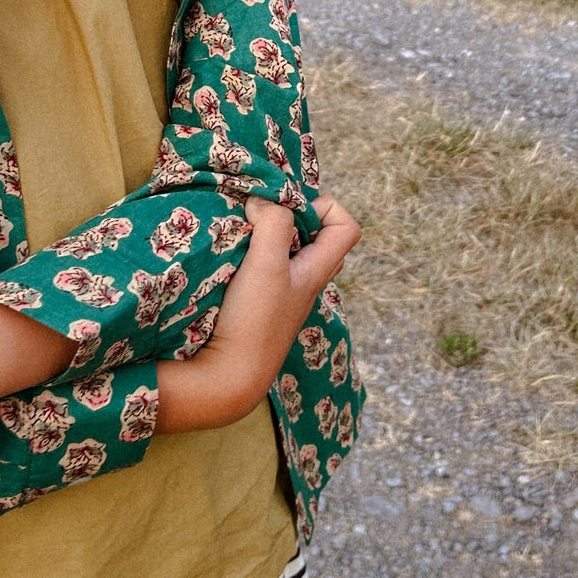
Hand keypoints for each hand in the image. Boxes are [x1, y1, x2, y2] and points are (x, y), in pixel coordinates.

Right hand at [155, 194, 360, 432]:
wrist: (229, 376)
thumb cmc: (255, 321)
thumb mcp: (268, 264)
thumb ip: (274, 225)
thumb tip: (263, 202)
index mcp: (318, 271)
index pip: (348, 228)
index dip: (326, 207)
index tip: (290, 209)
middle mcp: (306, 283)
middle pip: (321, 238)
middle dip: (296, 217)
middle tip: (266, 216)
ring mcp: (284, 296)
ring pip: (291, 253)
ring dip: (271, 237)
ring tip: (246, 234)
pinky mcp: (261, 307)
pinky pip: (268, 270)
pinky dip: (254, 256)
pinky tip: (231, 259)